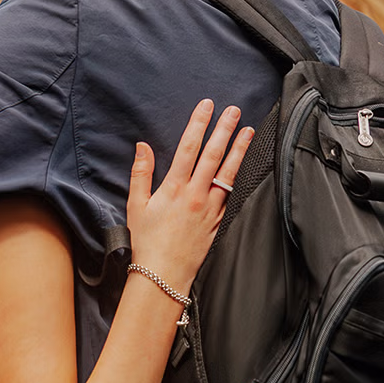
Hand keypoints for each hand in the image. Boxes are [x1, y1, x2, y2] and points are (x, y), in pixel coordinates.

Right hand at [126, 100, 253, 294]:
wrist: (163, 275)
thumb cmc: (147, 241)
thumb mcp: (136, 205)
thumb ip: (141, 173)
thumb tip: (143, 146)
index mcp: (174, 188)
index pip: (189, 148)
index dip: (198, 124)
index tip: (206, 107)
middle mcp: (195, 195)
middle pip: (213, 155)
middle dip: (224, 130)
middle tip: (233, 111)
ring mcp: (210, 208)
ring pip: (228, 173)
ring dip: (238, 150)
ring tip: (248, 131)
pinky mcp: (218, 221)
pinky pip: (230, 194)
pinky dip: (237, 177)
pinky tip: (242, 166)